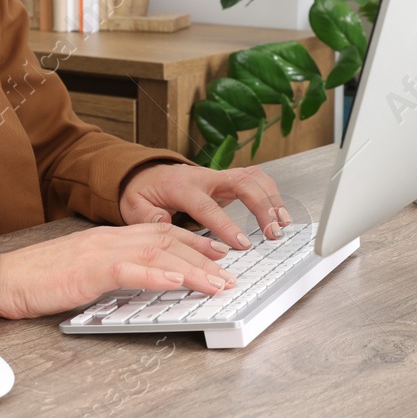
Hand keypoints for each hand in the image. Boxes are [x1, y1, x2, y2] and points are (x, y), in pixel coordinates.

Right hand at [0, 223, 238, 319]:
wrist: (2, 280)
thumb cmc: (37, 280)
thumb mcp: (82, 273)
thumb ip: (111, 272)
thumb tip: (138, 283)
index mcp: (108, 238)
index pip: (160, 234)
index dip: (194, 244)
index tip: (217, 255)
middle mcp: (109, 238)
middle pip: (168, 240)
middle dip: (204, 256)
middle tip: (230, 272)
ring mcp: (99, 251)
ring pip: (157, 251)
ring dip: (193, 267)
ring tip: (218, 282)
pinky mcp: (88, 269)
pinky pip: (129, 268)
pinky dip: (157, 273)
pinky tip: (178, 279)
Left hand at [118, 163, 290, 248]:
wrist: (149, 174)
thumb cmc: (144, 192)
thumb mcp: (133, 205)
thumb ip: (146, 216)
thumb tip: (161, 222)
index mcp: (183, 185)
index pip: (207, 205)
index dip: (226, 224)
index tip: (241, 243)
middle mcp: (205, 177)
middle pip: (241, 183)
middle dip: (261, 207)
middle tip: (273, 232)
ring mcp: (220, 176)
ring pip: (254, 177)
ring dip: (272, 199)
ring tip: (283, 224)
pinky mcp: (229, 180)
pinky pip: (256, 180)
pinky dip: (272, 194)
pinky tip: (279, 214)